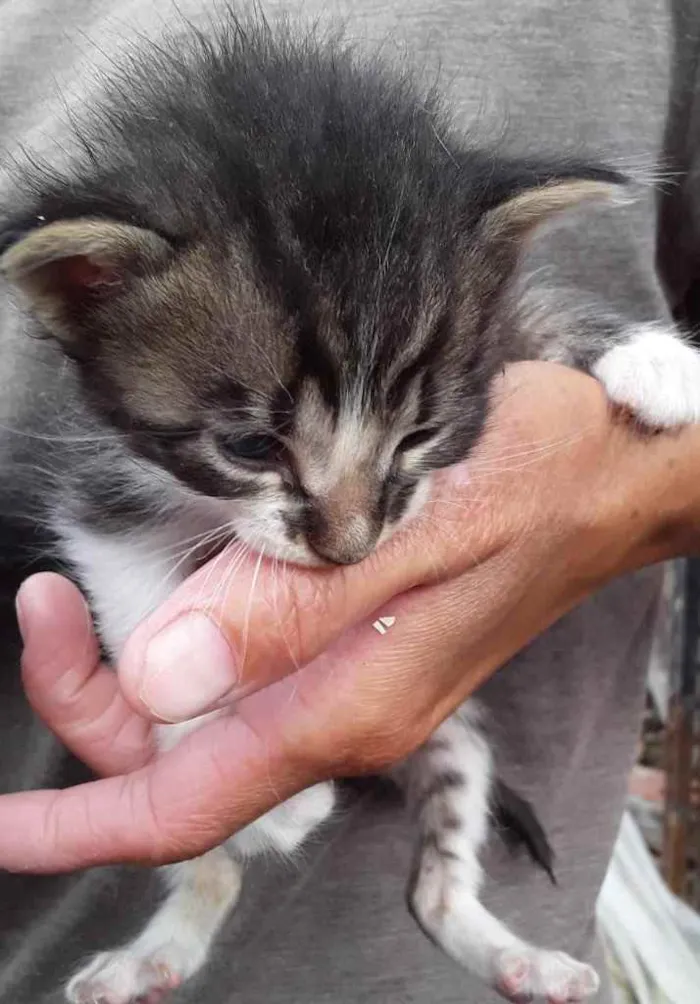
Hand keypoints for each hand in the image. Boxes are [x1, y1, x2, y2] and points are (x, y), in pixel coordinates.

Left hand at [3, 362, 691, 872]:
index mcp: (345, 703)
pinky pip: (243, 671)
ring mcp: (352, 678)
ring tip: (76, 589)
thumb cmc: (532, 482)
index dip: (76, 825)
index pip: (183, 802)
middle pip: (177, 757)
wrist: (614, 471)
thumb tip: (165, 676)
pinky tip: (168, 583)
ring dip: (128, 668)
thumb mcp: (411, 530)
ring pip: (203, 713)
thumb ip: (288, 608)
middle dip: (88, 699)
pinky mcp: (360, 638)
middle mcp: (342, 709)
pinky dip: (181, 642)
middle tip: (45, 600)